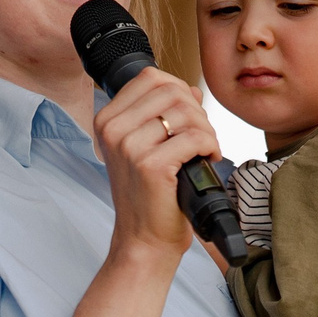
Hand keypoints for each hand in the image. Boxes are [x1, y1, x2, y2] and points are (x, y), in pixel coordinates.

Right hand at [90, 68, 218, 262]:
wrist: (144, 238)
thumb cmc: (149, 195)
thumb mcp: (145, 146)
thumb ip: (162, 113)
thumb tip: (190, 90)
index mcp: (107, 120)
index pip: (151, 77)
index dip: (179, 90)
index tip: (188, 115)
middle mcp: (113, 129)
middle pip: (172, 91)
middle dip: (196, 111)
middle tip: (200, 137)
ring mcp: (129, 146)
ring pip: (187, 112)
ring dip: (206, 130)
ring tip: (204, 151)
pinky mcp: (151, 165)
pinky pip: (196, 137)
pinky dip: (211, 147)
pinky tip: (207, 160)